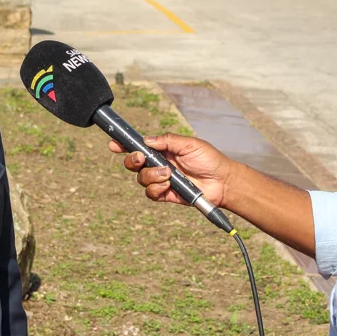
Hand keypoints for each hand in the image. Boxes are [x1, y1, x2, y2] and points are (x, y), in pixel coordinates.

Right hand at [108, 133, 233, 207]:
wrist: (223, 181)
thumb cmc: (209, 160)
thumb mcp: (189, 144)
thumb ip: (168, 141)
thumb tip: (147, 140)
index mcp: (163, 150)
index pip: (139, 147)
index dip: (124, 145)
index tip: (114, 144)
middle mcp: (159, 165)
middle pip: (133, 164)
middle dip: (132, 161)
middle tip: (141, 159)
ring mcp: (162, 180)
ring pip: (141, 180)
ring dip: (151, 176)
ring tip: (168, 174)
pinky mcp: (167, 195)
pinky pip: (151, 194)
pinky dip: (156, 189)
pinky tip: (168, 185)